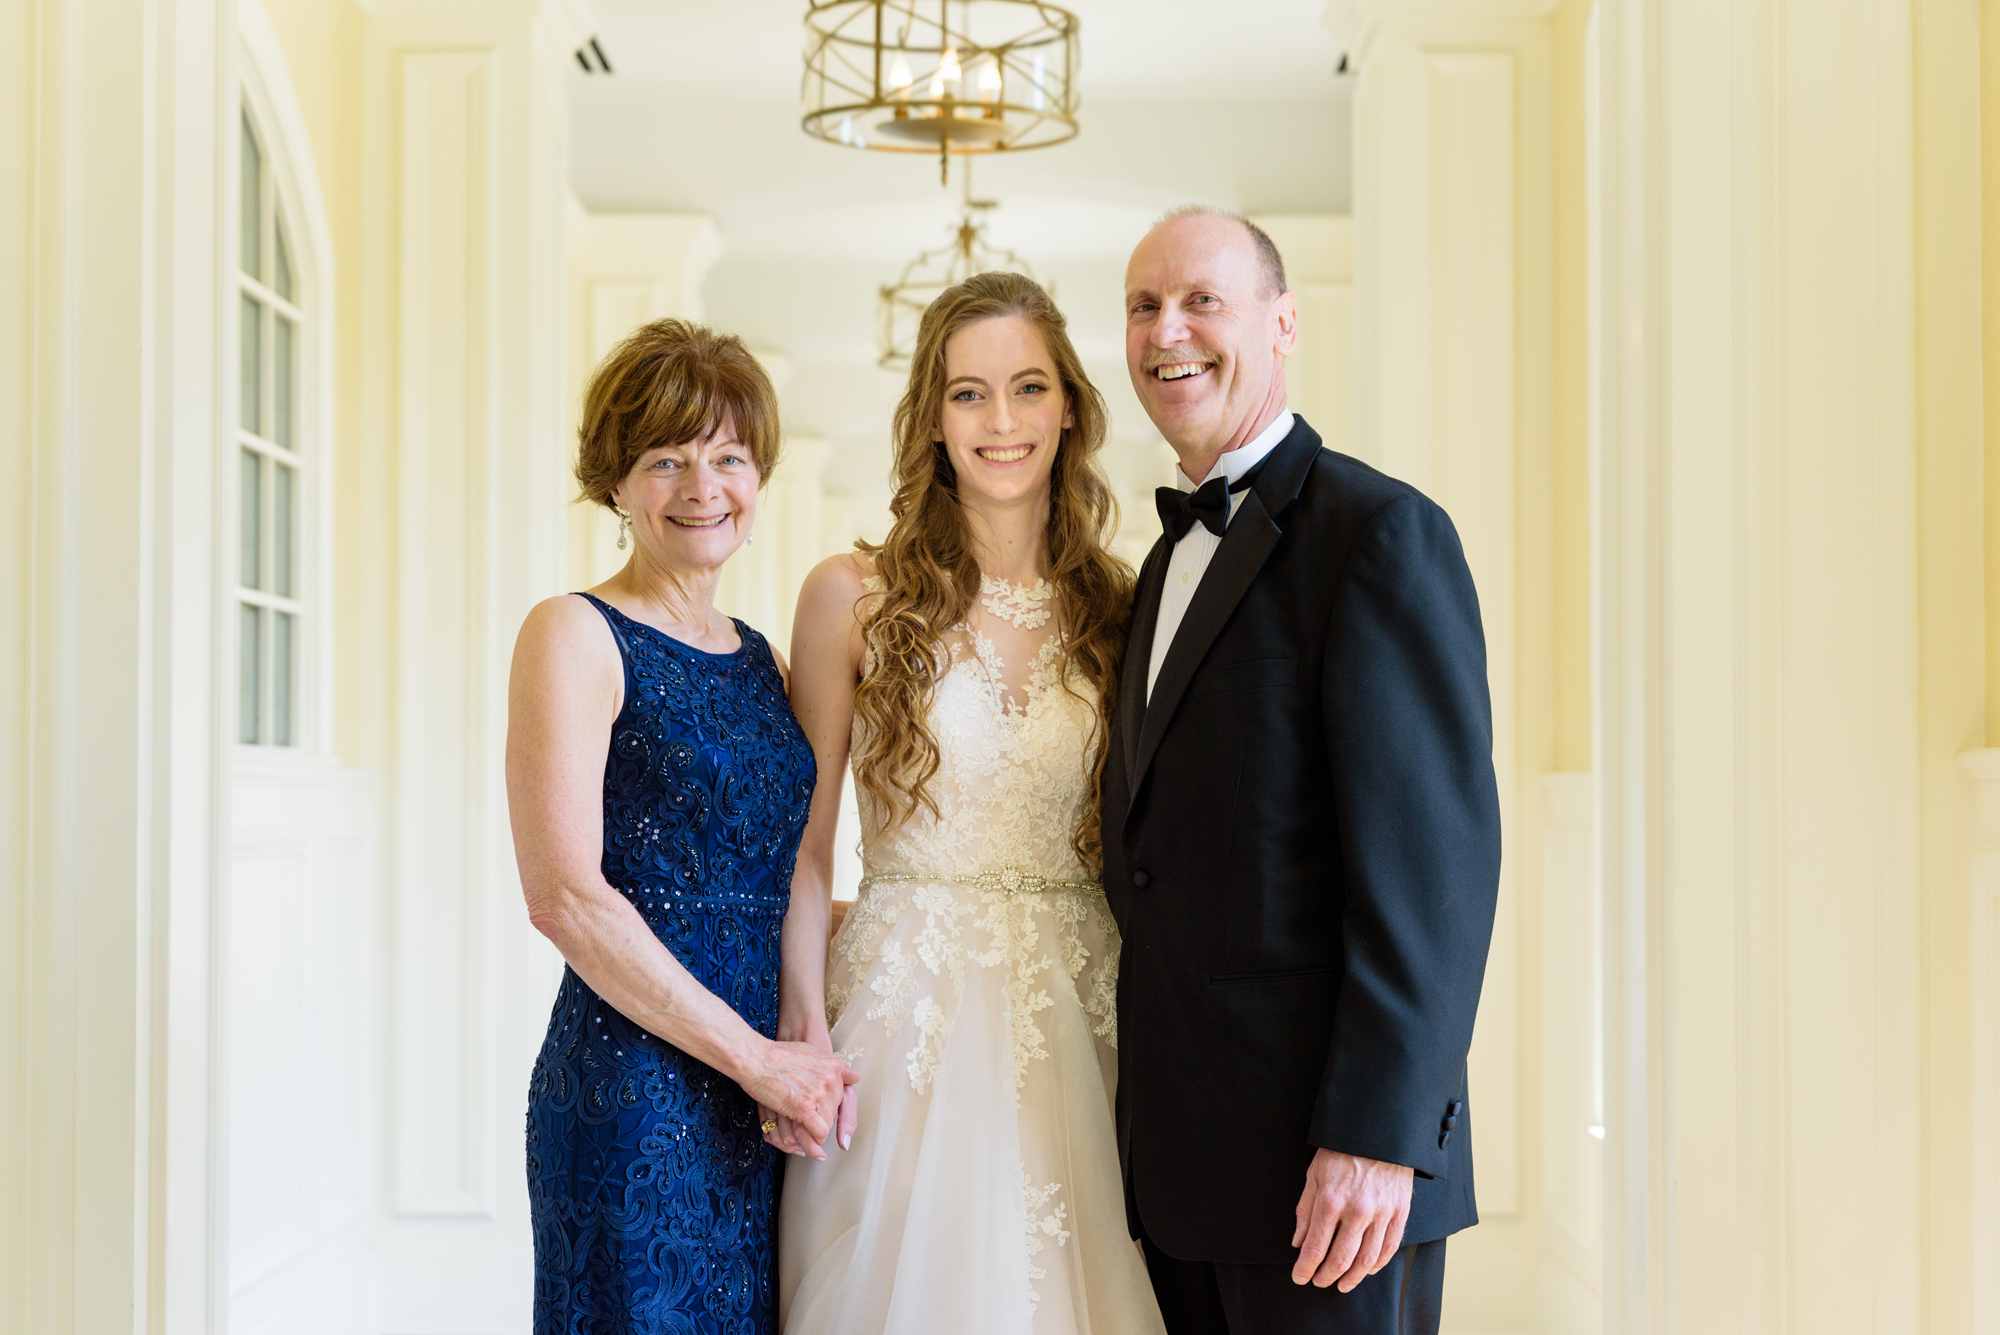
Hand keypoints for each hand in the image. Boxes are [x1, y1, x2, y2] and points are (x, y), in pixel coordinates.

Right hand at [738, 1039, 856, 1162]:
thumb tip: (856, 1077)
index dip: (828, 1108)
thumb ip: (834, 1066)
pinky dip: (814, 1140)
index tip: (818, 1113)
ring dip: (815, 1132)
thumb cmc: (777, 1055)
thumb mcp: (811, 1053)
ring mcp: (818, 1093)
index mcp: (833, 1067)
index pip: (841, 1096)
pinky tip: (804, 1139)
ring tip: (803, 1134)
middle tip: (806, 1125)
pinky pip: (819, 1132)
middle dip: (821, 1121)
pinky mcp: (804, 1107)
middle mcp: (830, 1080)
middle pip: (834, 1112)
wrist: (756, 1058)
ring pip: (827, 1125)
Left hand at [1290, 1148, 1413, 1291]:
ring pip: (1366, 1260)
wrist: (1378, 1131)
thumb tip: (1298, 1241)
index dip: (1305, 1268)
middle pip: (1340, 1259)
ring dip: (1352, 1277)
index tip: (1299, 1277)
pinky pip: (1390, 1248)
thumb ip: (1305, 1211)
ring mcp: (1381, 1213)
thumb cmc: (1342, 1151)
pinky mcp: (1400, 1212)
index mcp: (1331, 1201)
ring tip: (1342, 1284)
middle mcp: (1357, 1211)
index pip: (1315, 1248)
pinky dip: (1378, 1264)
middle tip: (1319, 1282)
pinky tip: (1367, 1270)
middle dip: (1326, 1276)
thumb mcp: (1314, 1175)